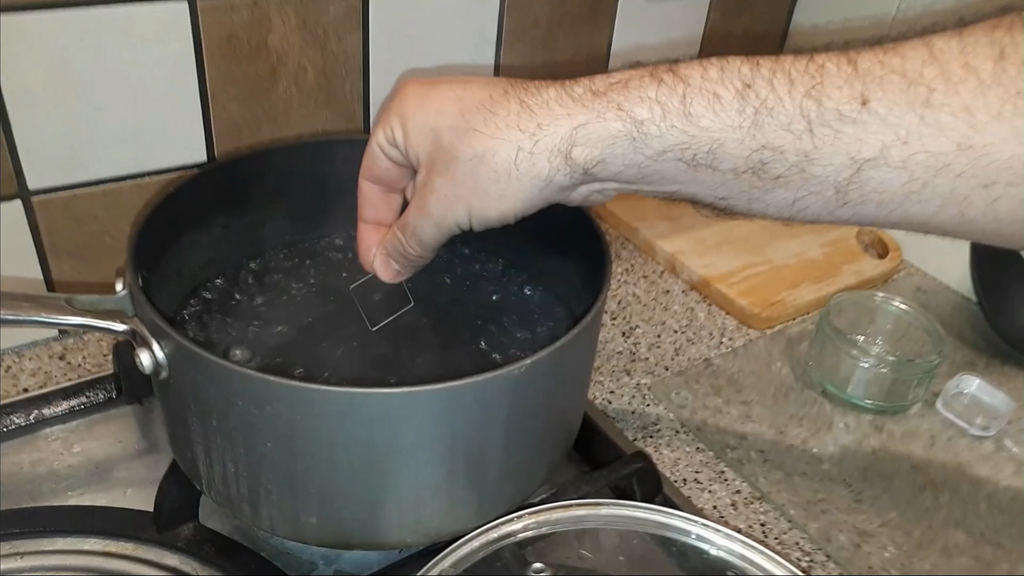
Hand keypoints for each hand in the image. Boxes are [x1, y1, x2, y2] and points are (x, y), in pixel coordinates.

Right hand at [356, 76, 577, 282]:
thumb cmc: (502, 157)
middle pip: (402, 179)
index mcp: (404, 115)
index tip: (378, 265)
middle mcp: (433, 112)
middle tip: (401, 267)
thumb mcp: (442, 209)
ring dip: (433, 218)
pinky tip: (464, 233)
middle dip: (402, 224)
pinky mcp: (501, 141)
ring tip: (429, 257)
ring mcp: (470, 124)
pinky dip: (461, 206)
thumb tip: (386, 268)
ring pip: (437, 181)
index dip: (372, 227)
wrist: (578, 140)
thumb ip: (409, 241)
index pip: (371, 178)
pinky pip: (467, 178)